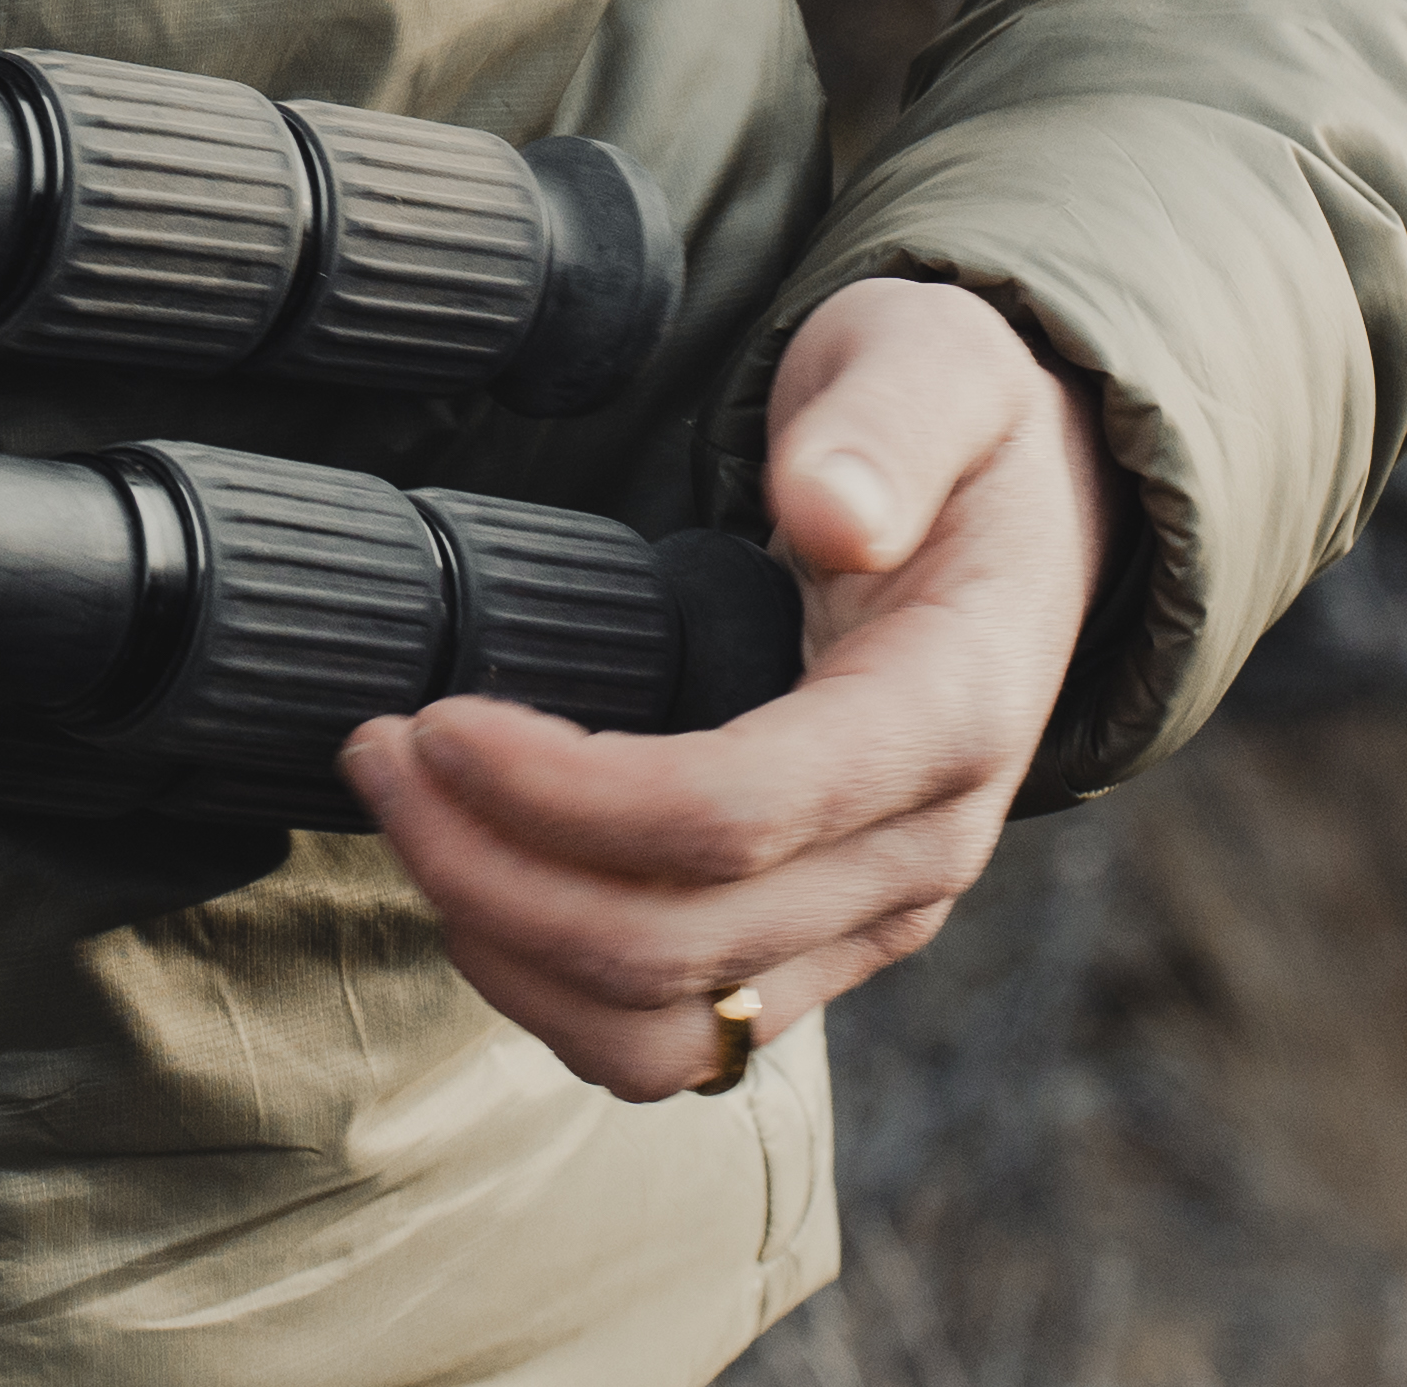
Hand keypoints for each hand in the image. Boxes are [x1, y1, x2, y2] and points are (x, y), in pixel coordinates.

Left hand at [338, 275, 1109, 1102]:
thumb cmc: (956, 430)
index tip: (438, 719)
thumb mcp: (934, 364)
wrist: (1029, 516)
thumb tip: (830, 514)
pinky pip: (675, 1042)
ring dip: (510, 952)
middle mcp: (922, 851)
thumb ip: (884, 424)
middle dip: (491, 869)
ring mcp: (871, 920)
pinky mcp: (819, 948)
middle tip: (376, 748)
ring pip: (668, 1037)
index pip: (740, 816)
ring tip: (410, 821)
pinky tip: (476, 880)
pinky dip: (552, 989)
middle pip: (677, 946)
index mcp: (951, 713)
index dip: (568, 795)